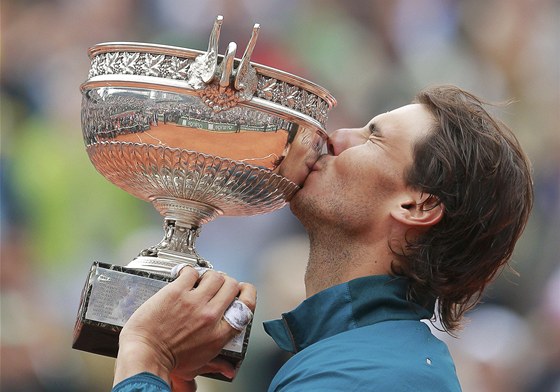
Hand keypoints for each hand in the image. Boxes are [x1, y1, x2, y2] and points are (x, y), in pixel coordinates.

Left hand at [112, 266, 256, 386]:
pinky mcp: (176, 292)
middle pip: (231, 285)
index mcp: (220, 333)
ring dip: (209, 275)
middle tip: (217, 285)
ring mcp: (194, 302)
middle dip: (226, 282)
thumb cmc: (168, 363)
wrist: (144, 355)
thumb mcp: (197, 366)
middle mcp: (210, 315)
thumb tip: (228, 370)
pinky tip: (184, 277)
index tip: (241, 289)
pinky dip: (189, 272)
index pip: (247, 305)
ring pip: (214, 275)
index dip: (247, 292)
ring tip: (200, 280)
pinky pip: (191, 272)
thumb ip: (217, 364)